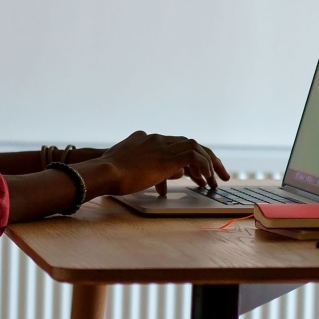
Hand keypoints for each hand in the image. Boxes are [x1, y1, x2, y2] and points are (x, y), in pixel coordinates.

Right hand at [83, 131, 228, 196]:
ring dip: (209, 163)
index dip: (188, 157)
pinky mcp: (166, 157)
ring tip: (216, 180)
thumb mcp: (129, 169)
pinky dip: (203, 166)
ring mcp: (162, 145)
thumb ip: (148, 170)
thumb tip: (169, 179)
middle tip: (215, 174)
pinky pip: (194, 157)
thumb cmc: (109, 175)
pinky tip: (207, 178)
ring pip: (195, 147)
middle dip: (205, 158)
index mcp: (146, 139)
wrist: (103, 171)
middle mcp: (156, 139)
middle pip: (188, 143)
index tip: (196, 171)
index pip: (174, 143)